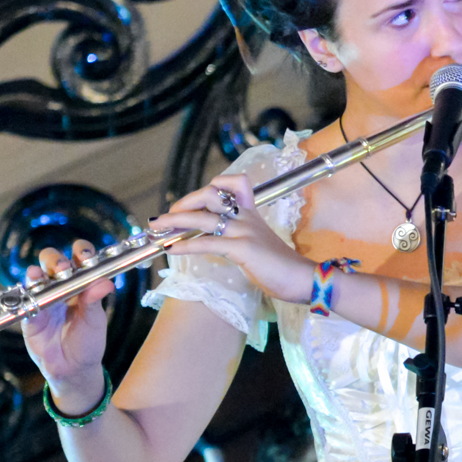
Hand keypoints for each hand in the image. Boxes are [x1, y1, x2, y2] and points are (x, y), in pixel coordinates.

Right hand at [21, 240, 114, 412]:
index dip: (81, 252)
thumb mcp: (95, 321)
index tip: (85, 255)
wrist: (73, 368)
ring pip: (36, 276)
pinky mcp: (29, 314)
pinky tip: (32, 286)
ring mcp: (43, 299)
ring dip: (40, 271)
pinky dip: (27, 291)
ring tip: (45, 274)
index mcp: (81, 285)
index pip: (80, 260)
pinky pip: (24, 299)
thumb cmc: (88, 342)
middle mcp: (61, 287)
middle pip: (53, 261)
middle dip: (56, 259)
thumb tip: (105, 283)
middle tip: (63, 268)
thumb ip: (95, 301)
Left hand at [150, 175, 312, 307]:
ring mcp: (245, 231)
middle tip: (166, 217)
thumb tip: (218, 243)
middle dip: (184, 202)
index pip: (235, 183)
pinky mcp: (244, 249)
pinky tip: (173, 250)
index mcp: (252, 214)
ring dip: (176, 220)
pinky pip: (209, 243)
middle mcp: (247, 217)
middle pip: (211, 194)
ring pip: (204, 217)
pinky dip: (186, 246)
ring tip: (158, 226)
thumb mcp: (259, 245)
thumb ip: (240, 238)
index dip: (212, 186)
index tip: (193, 203)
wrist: (304, 279)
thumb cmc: (283, 267)